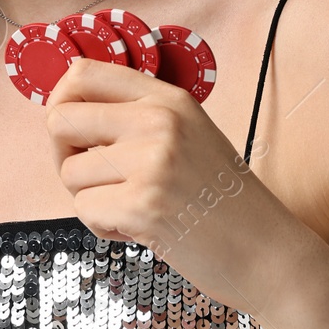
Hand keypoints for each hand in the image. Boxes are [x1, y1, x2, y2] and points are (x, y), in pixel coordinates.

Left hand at [43, 55, 295, 312]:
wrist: (270, 255)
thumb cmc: (221, 201)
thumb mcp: (188, 135)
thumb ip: (136, 117)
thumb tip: (64, 109)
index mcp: (167, 99)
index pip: (82, 73)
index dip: (61, 100)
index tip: (72, 131)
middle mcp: (159, 122)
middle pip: (59, 119)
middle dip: (64, 155)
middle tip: (94, 178)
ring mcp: (152, 162)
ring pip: (69, 172)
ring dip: (90, 198)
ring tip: (131, 207)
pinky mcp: (143, 206)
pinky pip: (84, 209)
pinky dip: (103, 226)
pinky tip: (138, 229)